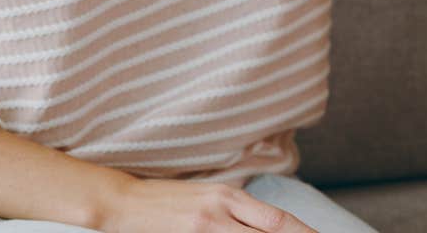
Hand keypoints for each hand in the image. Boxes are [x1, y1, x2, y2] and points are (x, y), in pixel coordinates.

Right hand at [97, 177, 316, 232]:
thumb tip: (269, 225)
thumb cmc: (168, 201)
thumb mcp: (207, 197)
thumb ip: (236, 210)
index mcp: (230, 196)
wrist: (123, 202)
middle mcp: (222, 209)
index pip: (277, 218)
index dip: (303, 232)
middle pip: (270, 231)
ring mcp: (205, 227)